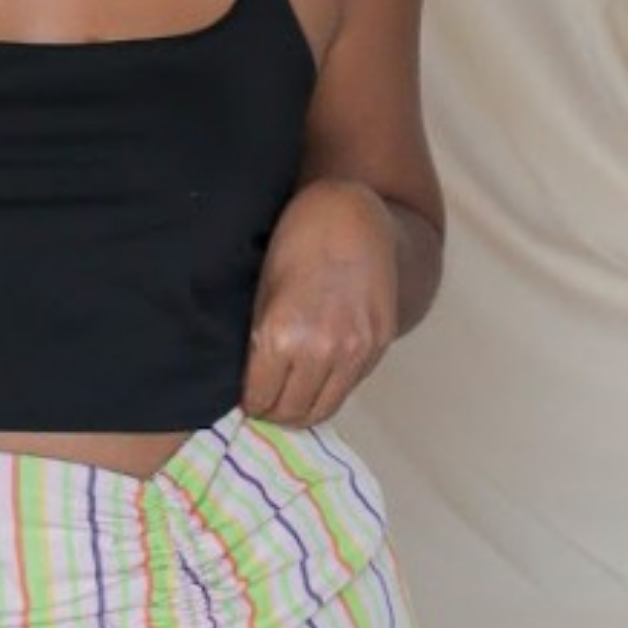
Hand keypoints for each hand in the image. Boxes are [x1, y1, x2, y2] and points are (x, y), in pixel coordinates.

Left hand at [240, 180, 400, 426]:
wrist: (353, 214)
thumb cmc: (297, 242)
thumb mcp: (263, 292)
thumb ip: (259, 343)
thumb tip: (252, 386)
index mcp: (283, 335)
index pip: (262, 398)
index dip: (251, 404)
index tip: (248, 401)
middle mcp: (323, 348)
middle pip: (294, 412)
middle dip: (275, 412)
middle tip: (266, 405)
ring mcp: (356, 348)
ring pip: (325, 409)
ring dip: (304, 411)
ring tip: (290, 400)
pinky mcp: (380, 343)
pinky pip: (350, 385)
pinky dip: (330, 388)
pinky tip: (317, 376)